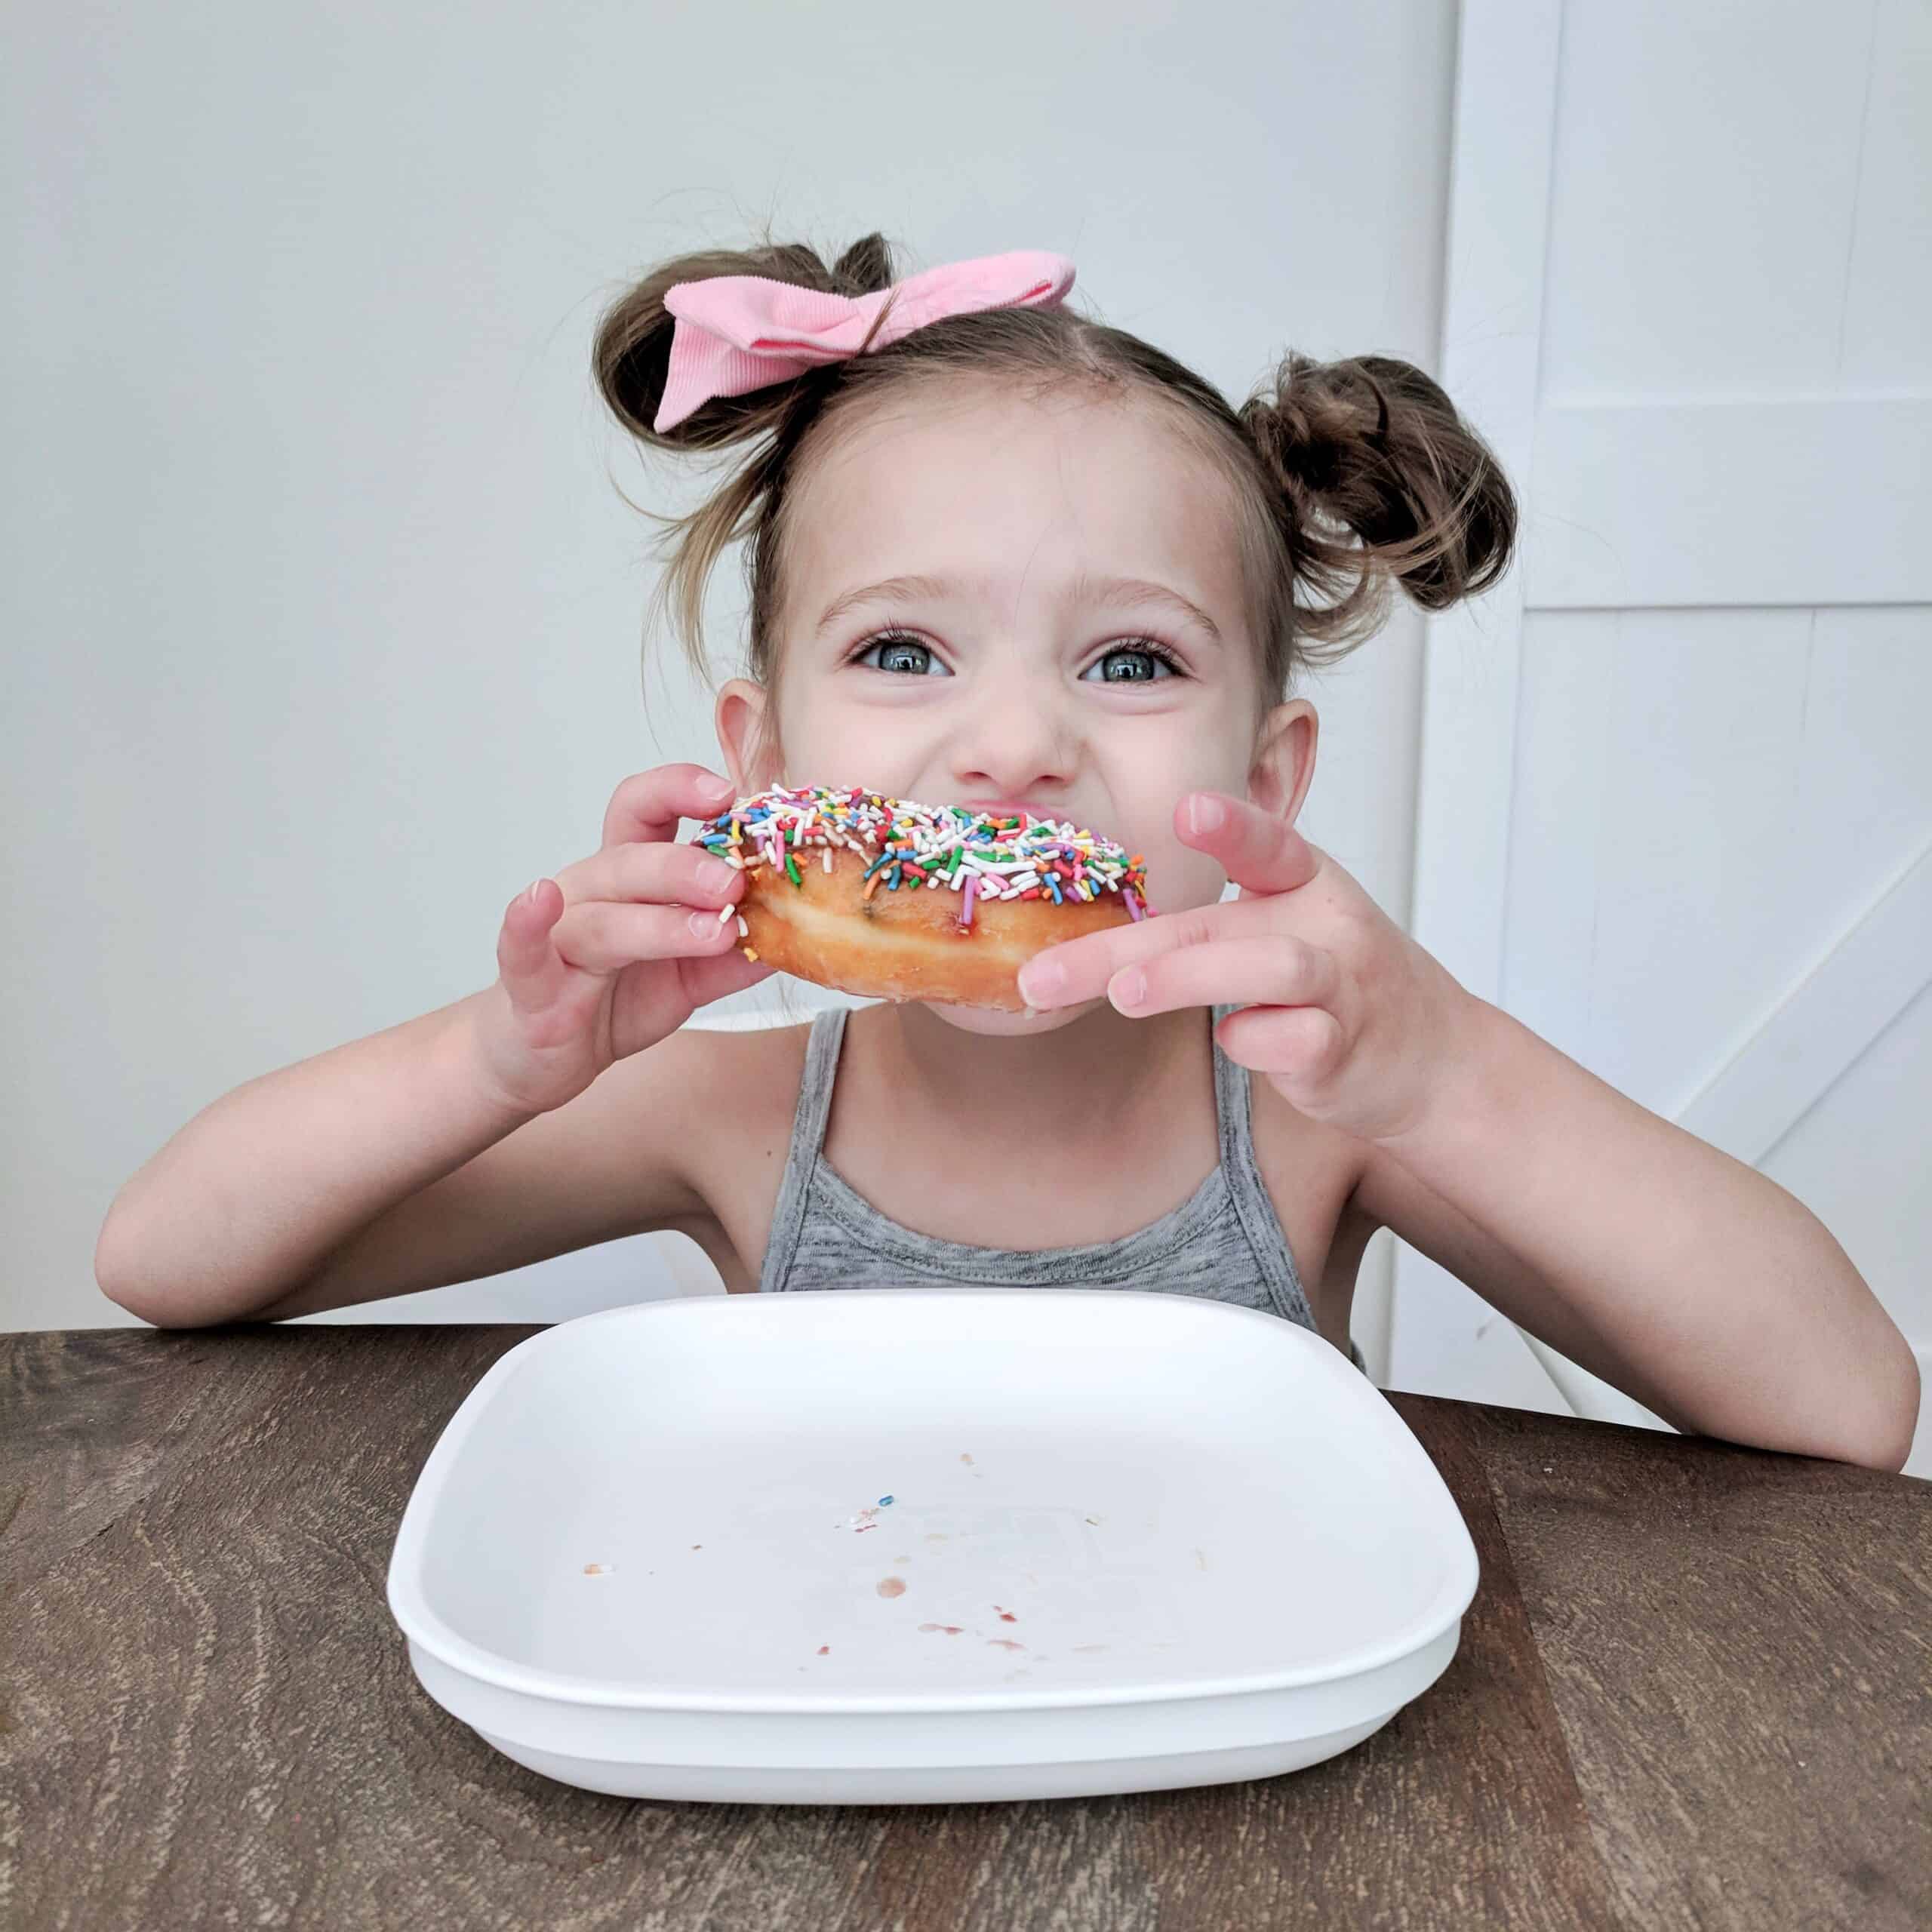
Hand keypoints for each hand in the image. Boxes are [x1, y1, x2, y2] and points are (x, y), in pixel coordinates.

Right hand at [468, 764, 769, 1114]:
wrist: (538, 1059)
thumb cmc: (609, 1001)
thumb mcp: (690, 978)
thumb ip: (736, 954)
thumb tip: (799, 931)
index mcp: (628, 877)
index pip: (647, 809)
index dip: (681, 790)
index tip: (730, 794)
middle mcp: (589, 892)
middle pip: (632, 859)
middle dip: (687, 866)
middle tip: (735, 882)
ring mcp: (557, 935)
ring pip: (605, 915)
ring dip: (660, 920)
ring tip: (713, 930)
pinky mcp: (529, 985)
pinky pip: (523, 949)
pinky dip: (526, 923)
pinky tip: (537, 899)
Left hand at [1016, 790, 1477, 1142]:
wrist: (1432, 1057)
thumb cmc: (1331, 984)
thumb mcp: (1281, 926)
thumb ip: (1204, 925)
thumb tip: (1084, 942)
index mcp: (1305, 880)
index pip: (1268, 843)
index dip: (1232, 826)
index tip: (1189, 809)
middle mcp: (1327, 922)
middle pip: (1217, 927)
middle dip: (1125, 949)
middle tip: (1046, 971)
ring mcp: (1342, 985)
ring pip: (1269, 969)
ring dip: (1188, 979)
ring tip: (1125, 994)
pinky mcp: (1344, 1047)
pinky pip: (1293, 1042)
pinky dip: (1255, 1045)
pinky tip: (1240, 1042)